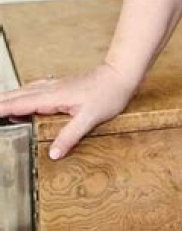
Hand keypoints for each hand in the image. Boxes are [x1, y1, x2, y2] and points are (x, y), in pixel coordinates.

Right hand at [0, 62, 136, 158]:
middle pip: (18, 95)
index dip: (2, 108)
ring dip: (8, 97)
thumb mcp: (90, 118)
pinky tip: (21, 97)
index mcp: (53, 97)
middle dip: (0, 102)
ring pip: (25, 91)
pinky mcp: (61, 87)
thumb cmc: (108, 95)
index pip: (20, 104)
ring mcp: (55, 86)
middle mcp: (51, 89)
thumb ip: (70, 136)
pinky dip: (21, 94)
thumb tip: (52, 154)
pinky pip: (34, 89)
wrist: (120, 75)